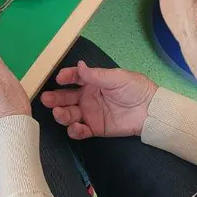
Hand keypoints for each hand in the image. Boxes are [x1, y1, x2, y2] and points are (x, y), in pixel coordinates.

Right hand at [40, 61, 157, 139]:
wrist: (151, 110)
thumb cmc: (134, 88)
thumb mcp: (116, 77)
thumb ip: (96, 75)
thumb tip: (79, 65)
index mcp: (92, 82)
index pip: (74, 78)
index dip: (66, 77)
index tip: (59, 78)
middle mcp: (87, 97)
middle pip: (66, 98)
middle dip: (55, 98)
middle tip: (46, 99)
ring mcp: (90, 113)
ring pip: (70, 114)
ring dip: (62, 114)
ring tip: (58, 113)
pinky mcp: (96, 128)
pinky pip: (81, 131)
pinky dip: (75, 131)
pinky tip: (75, 127)